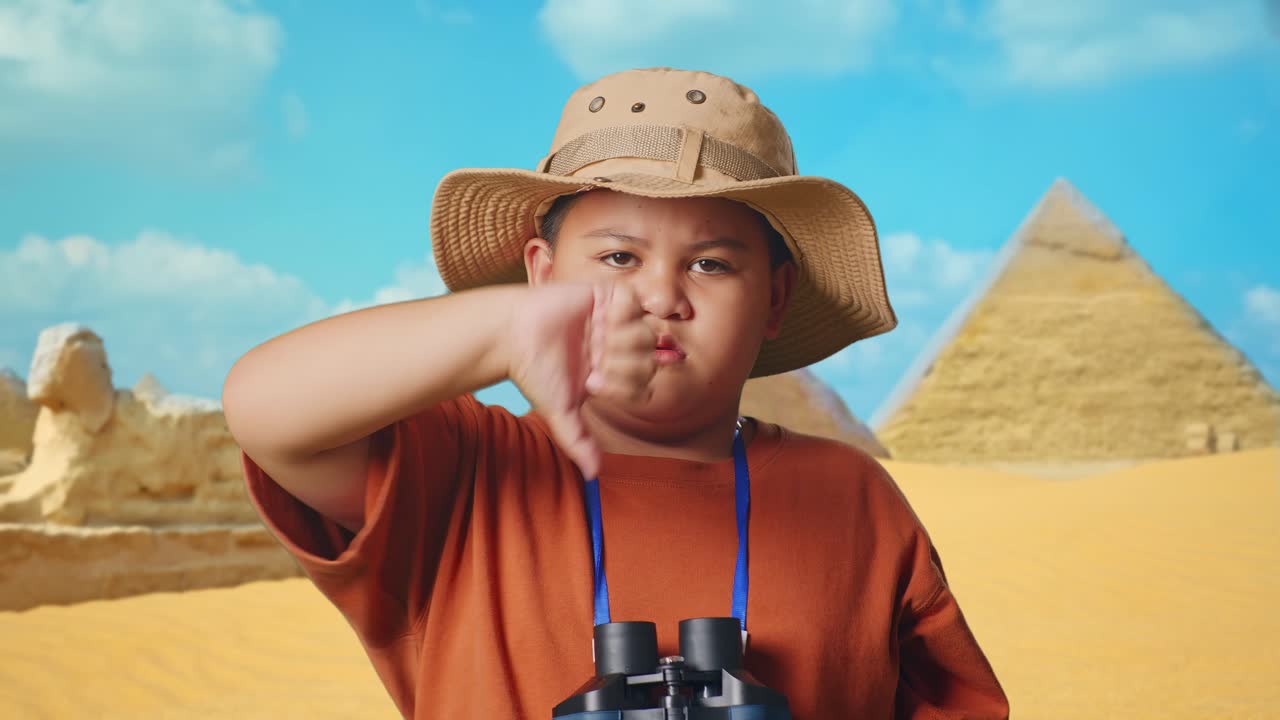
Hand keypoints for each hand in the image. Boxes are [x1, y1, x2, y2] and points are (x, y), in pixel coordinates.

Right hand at [507, 282, 656, 477]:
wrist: (513, 336)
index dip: (627, 386)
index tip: (596, 383)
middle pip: (651, 357)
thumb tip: (593, 475)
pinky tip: (601, 318)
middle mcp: (614, 346)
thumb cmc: (534, 372)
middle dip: (626, 364)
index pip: (645, 383)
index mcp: (610, 372)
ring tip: (598, 339)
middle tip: (597, 361)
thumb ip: (579, 441)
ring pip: (646, 331)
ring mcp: (611, 320)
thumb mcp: (561, 412)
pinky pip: (633, 300)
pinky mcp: (604, 295)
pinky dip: (622, 311)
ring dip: (624, 339)